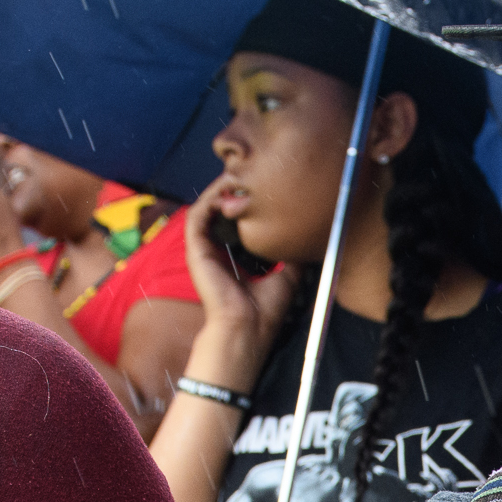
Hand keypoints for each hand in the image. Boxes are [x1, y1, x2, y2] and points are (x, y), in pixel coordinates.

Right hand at [179, 169, 303, 388]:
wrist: (248, 329)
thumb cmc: (265, 311)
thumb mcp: (288, 275)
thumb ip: (291, 254)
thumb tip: (306, 235)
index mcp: (234, 259)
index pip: (235, 222)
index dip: (247, 203)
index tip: (264, 187)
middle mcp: (216, 252)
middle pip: (219, 211)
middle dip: (233, 190)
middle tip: (250, 172)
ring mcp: (203, 251)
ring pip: (206, 208)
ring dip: (219, 190)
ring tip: (237, 174)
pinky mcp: (195, 250)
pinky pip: (196, 215)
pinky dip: (208, 199)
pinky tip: (225, 189)